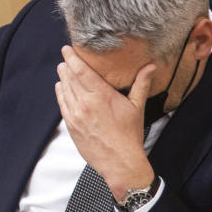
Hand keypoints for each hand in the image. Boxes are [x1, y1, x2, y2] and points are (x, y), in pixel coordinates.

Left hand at [54, 45, 155, 199]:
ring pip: (64, 90)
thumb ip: (141, 84)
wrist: (119, 162)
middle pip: (70, 78)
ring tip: (62, 70)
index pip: (81, 71)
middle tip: (65, 57)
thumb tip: (151, 66)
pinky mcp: (71, 126)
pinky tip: (61, 87)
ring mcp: (76, 115)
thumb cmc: (129, 135)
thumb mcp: (137, 107)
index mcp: (101, 96)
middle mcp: (85, 103)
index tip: (67, 49)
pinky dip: (60, 94)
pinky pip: (62, 105)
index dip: (72, 58)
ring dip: (62, 78)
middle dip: (66, 66)